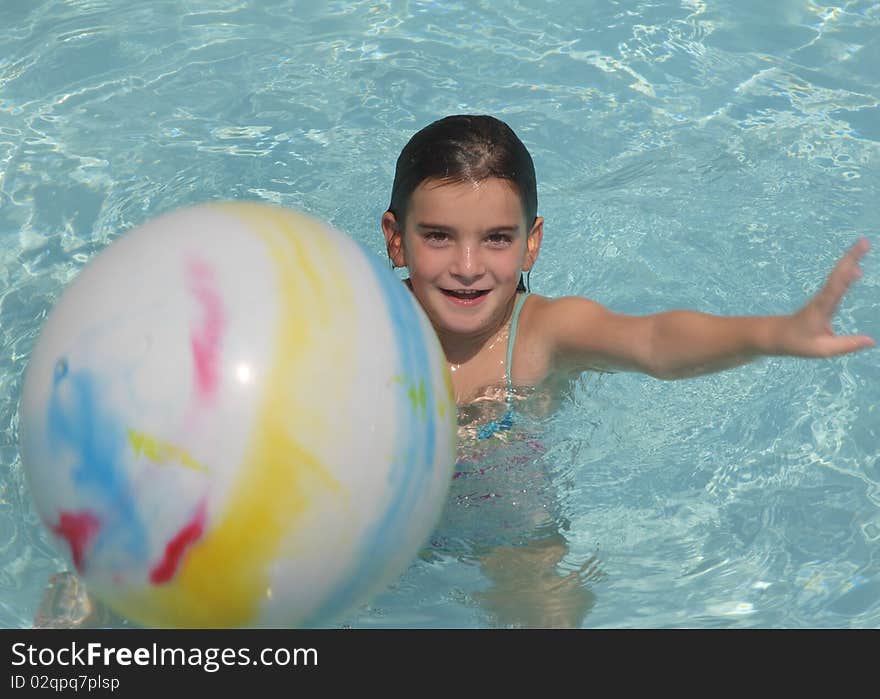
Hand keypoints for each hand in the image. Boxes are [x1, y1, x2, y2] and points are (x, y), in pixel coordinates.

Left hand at [782, 238, 874, 356]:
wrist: (778, 335)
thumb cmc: (798, 342)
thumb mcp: (822, 349)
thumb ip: (847, 345)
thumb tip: (871, 341)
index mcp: (822, 308)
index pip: (835, 290)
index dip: (846, 277)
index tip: (857, 266)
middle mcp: (822, 298)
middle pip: (837, 275)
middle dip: (851, 258)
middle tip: (864, 241)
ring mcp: (823, 296)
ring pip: (837, 275)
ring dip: (849, 259)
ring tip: (863, 245)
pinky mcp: (824, 298)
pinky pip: (836, 281)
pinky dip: (846, 271)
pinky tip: (855, 267)